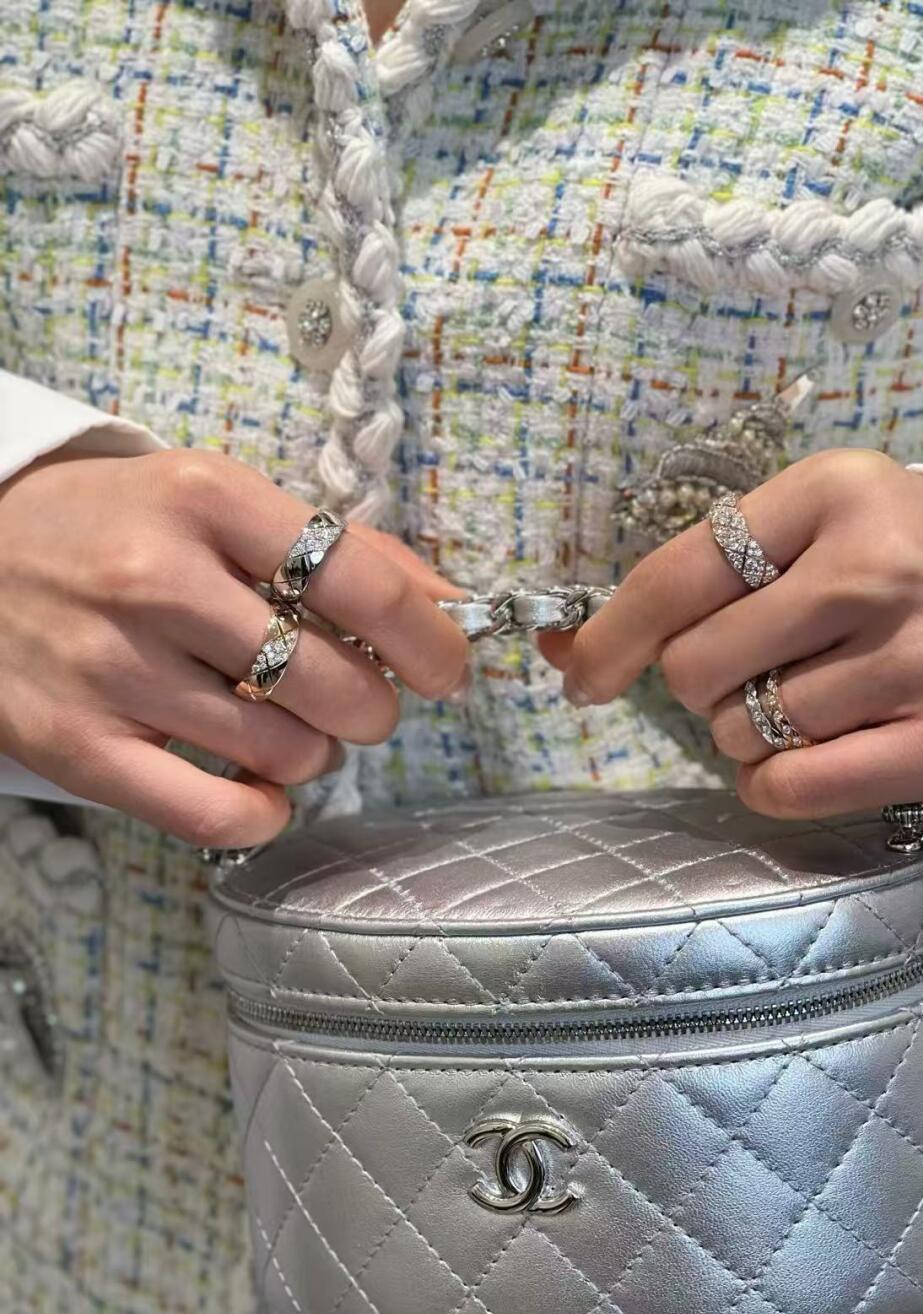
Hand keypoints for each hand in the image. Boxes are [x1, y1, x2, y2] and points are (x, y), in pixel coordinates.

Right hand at [0, 448, 469, 845]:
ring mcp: (111, 667)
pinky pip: (217, 815)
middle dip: (372, 709)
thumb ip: (339, 548)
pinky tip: (256, 784)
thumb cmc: (116, 529)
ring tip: (282, 724)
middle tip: (351, 700)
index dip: (433, 642)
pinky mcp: (77, 746)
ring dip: (313, 753)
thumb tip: (454, 602)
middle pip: (336, 686)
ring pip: (288, 753)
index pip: (364, 586)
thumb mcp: (218, 501)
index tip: (445, 669)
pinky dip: (263, 811)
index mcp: (206, 498)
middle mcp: (157, 579)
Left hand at [542, 450, 922, 816]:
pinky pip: (794, 789)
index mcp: (837, 493)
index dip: (611, 637)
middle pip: (698, 668)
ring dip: (753, 737)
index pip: (677, 574)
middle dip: (705, 688)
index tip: (584, 674)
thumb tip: (571, 648)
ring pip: (745, 734)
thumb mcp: (842, 523)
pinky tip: (809, 760)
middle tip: (762, 673)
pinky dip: (776, 786)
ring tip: (820, 705)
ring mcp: (915, 659)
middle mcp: (873, 569)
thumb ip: (718, 570)